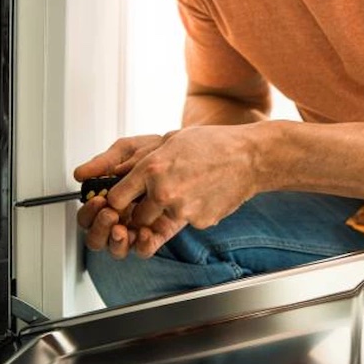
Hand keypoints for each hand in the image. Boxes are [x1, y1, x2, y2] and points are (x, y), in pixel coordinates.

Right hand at [75, 134, 168, 257]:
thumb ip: (104, 162)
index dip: (88, 213)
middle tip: (109, 214)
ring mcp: (137, 228)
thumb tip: (80, 174)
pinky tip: (143, 232)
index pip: (88, 217)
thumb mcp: (128, 151)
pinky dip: (141, 245)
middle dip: (99, 229)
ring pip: (118, 249)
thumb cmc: (156, 151)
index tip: (97, 200)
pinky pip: (144, 249)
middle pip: (97, 238)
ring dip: (115, 242)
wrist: (188, 152)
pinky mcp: (158, 234)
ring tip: (121, 229)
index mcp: (108, 200)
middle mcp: (120, 217)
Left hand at [76, 125, 261, 258]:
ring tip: (186, 190)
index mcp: (151, 169)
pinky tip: (203, 194)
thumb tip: (116, 173)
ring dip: (166, 212)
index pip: (116, 198)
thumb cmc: (210, 144)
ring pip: (160, 222)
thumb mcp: (170, 141)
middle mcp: (163, 192)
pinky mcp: (198, 222)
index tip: (122, 199)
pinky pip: (184, 223)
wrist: (248, 157)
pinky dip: (190, 213)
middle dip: (141, 210)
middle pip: (135, 217)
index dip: (117, 200)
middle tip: (156, 196)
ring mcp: (182, 210)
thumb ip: (140, 159)